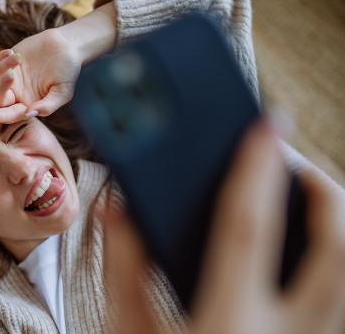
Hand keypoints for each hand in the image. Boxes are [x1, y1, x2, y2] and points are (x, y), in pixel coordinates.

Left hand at [0, 2, 117, 123]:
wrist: (67, 46)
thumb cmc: (68, 72)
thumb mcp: (63, 92)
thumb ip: (48, 106)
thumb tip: (29, 114)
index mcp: (28, 104)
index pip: (11, 115)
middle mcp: (17, 93)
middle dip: (0, 88)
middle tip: (12, 75)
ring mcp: (11, 76)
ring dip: (0, 69)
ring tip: (17, 58)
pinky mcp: (8, 61)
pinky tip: (13, 53)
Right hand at [104, 120, 344, 333]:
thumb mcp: (127, 332)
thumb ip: (123, 269)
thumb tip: (116, 208)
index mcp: (226, 325)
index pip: (246, 230)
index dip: (254, 171)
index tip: (265, 127)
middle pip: (333, 249)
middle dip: (324, 190)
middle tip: (294, 159)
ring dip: (335, 222)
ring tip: (305, 195)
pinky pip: (339, 298)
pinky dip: (330, 259)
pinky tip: (302, 247)